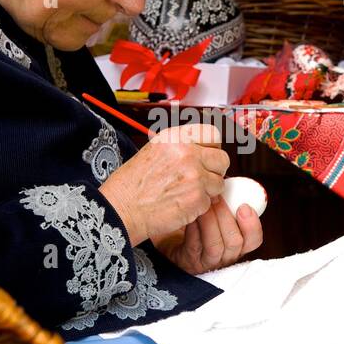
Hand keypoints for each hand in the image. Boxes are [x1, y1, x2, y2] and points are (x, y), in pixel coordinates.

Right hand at [100, 122, 229, 246]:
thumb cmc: (131, 185)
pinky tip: (181, 205)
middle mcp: (188, 153)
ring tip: (186, 194)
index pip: (212, 134)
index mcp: (176, 138)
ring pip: (219, 183)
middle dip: (215, 170)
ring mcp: (195, 176)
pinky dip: (198, 207)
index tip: (207, 157)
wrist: (121, 209)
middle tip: (201, 179)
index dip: (212, 148)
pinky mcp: (198, 199)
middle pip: (222, 159)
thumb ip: (180, 147)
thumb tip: (201, 150)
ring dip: (207, 191)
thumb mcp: (153, 151)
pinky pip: (209, 202)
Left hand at [151, 196, 262, 273]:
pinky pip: (195, 245)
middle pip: (235, 242)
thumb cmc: (194, 219)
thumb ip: (225, 200)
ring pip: (216, 245)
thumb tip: (228, 178)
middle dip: (226, 217)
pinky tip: (189, 215)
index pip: (254, 240)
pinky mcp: (189, 261)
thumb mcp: (214, 209)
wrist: (168, 234)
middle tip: (217, 197)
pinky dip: (194, 228)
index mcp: (237, 243)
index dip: (252, 225)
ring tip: (202, 204)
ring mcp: (207, 261)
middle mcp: (225, 256)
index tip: (244, 206)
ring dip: (210, 221)